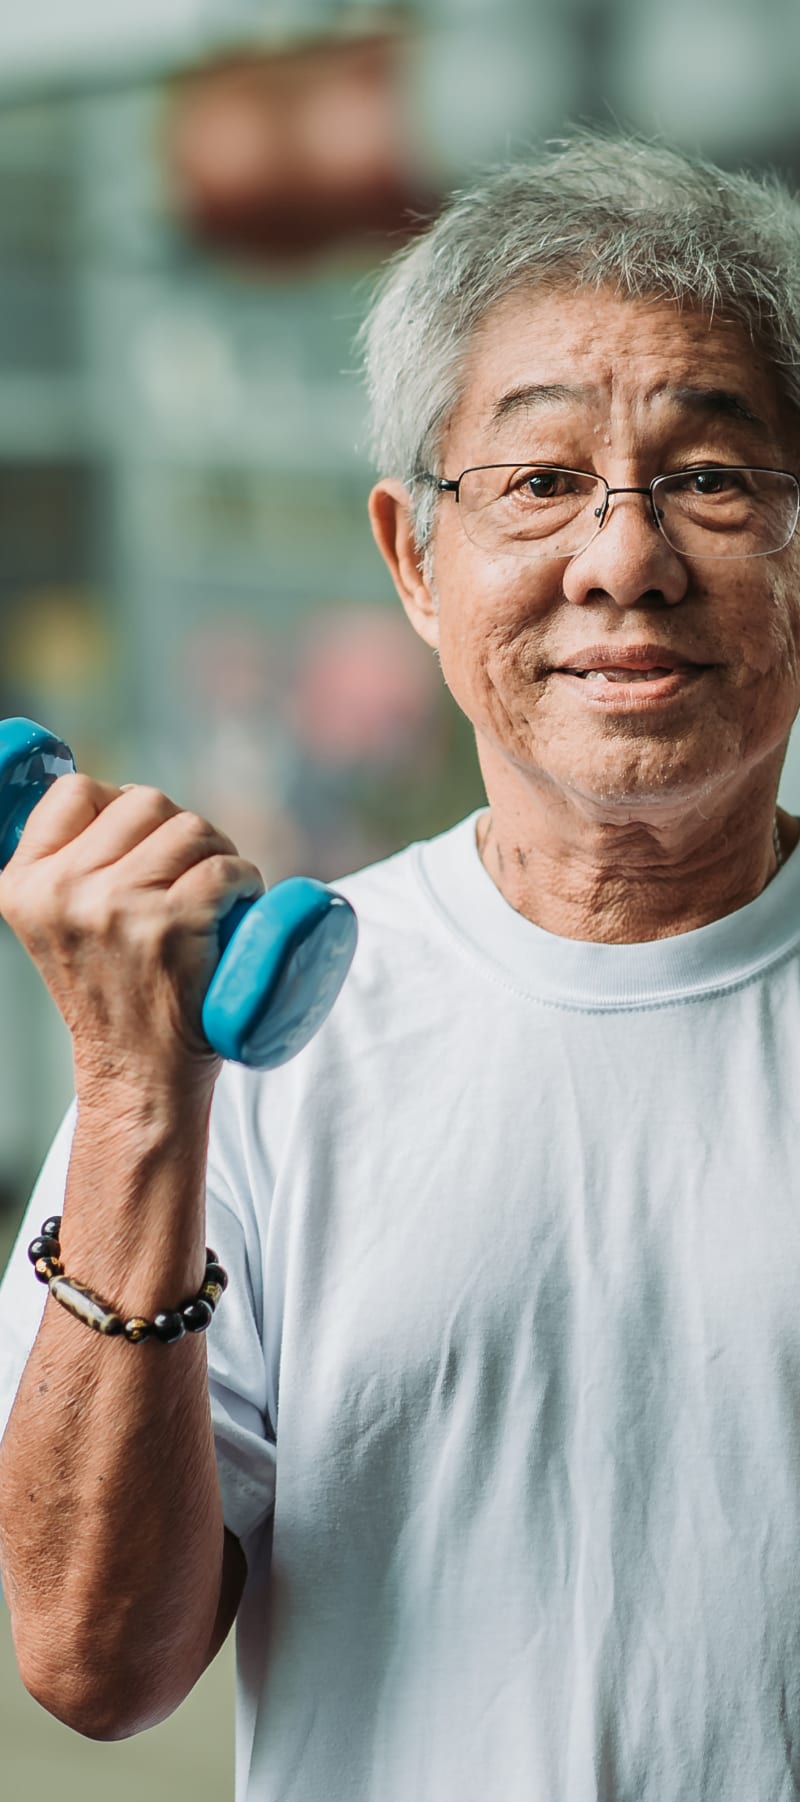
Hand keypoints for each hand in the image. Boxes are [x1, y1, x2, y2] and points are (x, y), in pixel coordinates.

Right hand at [0, 772, 264, 1099]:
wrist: (136, 1075)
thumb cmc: (113, 993)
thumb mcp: (61, 924)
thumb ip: (72, 868)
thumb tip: (123, 801)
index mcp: (26, 884)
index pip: (76, 790)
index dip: (121, 808)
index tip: (142, 846)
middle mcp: (63, 891)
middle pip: (144, 802)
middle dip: (177, 830)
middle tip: (188, 876)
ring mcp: (117, 907)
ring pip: (190, 828)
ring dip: (216, 852)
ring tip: (213, 894)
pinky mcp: (171, 926)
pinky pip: (225, 868)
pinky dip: (246, 882)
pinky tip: (239, 906)